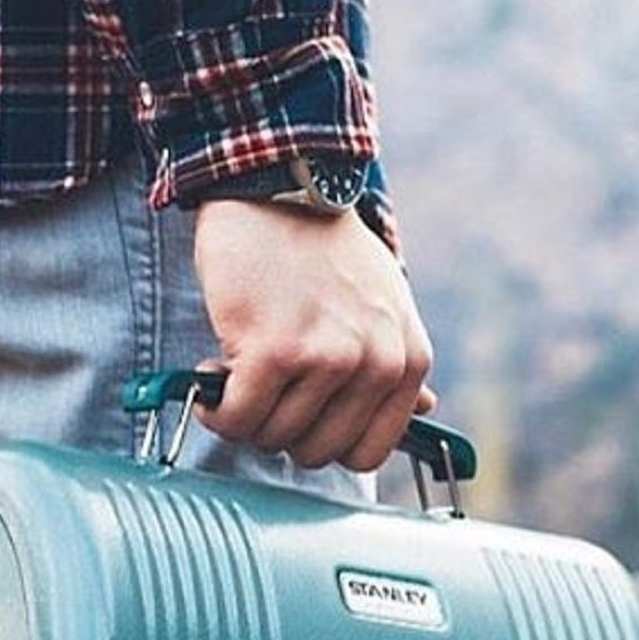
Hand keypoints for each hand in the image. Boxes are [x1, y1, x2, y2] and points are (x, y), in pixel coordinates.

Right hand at [193, 200, 434, 469]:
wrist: (278, 187)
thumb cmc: (326, 251)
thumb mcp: (386, 305)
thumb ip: (397, 364)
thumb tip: (427, 410)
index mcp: (407, 362)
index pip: (368, 452)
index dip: (323, 443)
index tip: (299, 418)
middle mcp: (375, 365)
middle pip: (317, 452)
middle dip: (281, 431)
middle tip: (262, 393)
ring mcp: (326, 359)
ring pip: (274, 437)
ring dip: (244, 415)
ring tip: (239, 373)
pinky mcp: (273, 350)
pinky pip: (238, 417)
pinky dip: (216, 409)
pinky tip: (211, 378)